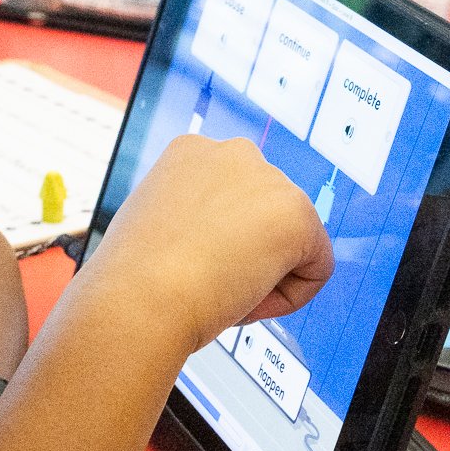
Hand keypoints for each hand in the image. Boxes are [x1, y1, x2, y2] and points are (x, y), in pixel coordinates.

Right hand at [85, 135, 333, 356]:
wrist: (138, 298)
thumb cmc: (133, 276)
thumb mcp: (158, 226)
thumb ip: (195, 219)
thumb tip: (222, 241)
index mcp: (191, 151)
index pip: (233, 202)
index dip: (214, 245)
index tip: (188, 263)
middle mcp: (232, 153)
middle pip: (266, 219)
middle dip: (246, 255)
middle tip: (208, 280)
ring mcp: (268, 179)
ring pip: (293, 244)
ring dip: (264, 276)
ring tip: (221, 289)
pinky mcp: (297, 213)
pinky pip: (316, 269)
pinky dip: (289, 297)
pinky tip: (246, 297)